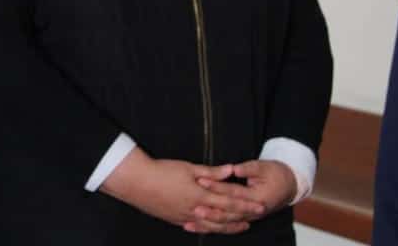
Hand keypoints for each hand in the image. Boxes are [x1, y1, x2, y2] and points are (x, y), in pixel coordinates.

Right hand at [100, 147, 265, 233]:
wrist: (137, 182)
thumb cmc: (162, 171)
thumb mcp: (188, 167)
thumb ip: (211, 172)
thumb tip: (231, 170)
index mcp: (200, 195)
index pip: (229, 201)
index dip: (246, 203)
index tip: (260, 204)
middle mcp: (196, 209)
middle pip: (224, 216)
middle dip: (243, 216)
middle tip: (258, 215)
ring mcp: (186, 217)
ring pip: (213, 226)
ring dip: (229, 226)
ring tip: (241, 226)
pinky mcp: (175, 219)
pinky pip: (198, 227)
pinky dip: (209, 229)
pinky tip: (214, 229)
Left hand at [197, 159, 296, 221]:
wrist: (289, 186)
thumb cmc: (276, 174)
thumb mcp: (264, 167)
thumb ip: (248, 168)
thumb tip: (234, 168)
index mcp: (257, 197)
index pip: (233, 192)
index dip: (216, 186)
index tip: (201, 180)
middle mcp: (253, 211)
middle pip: (228, 212)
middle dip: (210, 210)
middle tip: (193, 205)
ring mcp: (248, 217)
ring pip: (226, 223)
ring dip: (208, 223)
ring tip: (190, 220)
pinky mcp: (243, 218)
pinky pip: (226, 226)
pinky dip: (211, 228)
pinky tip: (196, 227)